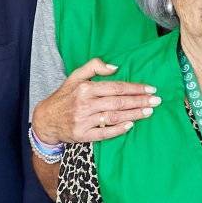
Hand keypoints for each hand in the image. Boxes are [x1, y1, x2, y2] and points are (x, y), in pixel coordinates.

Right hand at [32, 61, 159, 146]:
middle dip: (139, 101)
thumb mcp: (74, 77)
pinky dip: (117, 129)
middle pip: (118, 102)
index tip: (150, 88)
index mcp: (85, 88)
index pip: (115, 87)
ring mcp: (83, 121)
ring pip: (113, 117)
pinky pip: (103, 133)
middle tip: (156, 101)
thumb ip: (93, 66)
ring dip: (133, 115)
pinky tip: (130, 125)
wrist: (45, 120)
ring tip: (148, 112)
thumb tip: (115, 66)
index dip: (134, 88)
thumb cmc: (64, 97)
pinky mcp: (81, 135)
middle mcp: (84, 104)